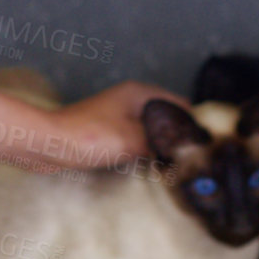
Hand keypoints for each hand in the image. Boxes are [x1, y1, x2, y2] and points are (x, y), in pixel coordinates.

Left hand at [44, 80, 190, 171]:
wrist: (49, 144)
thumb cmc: (91, 137)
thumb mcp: (134, 141)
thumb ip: (162, 144)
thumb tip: (186, 151)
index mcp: (140, 93)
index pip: (180, 104)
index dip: (195, 123)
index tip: (209, 144)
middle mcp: (131, 98)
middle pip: (166, 116)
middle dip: (180, 135)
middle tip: (197, 158)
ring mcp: (118, 114)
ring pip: (151, 128)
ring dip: (162, 144)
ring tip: (180, 164)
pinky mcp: (107, 130)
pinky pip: (136, 138)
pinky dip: (146, 149)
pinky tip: (153, 165)